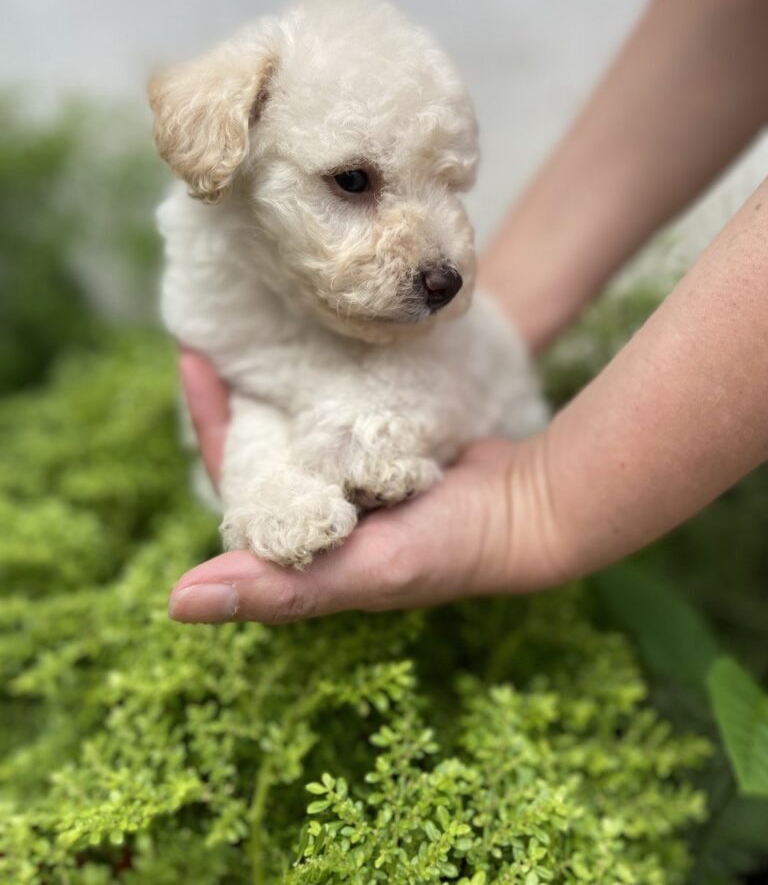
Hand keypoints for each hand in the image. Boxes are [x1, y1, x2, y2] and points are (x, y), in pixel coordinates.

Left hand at [169, 349, 569, 624]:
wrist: (528, 507)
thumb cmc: (450, 549)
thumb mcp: (366, 572)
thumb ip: (281, 589)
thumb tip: (178, 604)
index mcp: (298, 542)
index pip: (234, 475)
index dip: (211, 422)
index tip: (196, 359)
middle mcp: (316, 506)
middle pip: (256, 441)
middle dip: (235, 389)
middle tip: (218, 326)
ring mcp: (347, 473)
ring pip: (293, 420)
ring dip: (273, 377)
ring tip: (253, 321)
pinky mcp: (377, 445)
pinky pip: (333, 407)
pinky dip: (318, 377)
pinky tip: (309, 338)